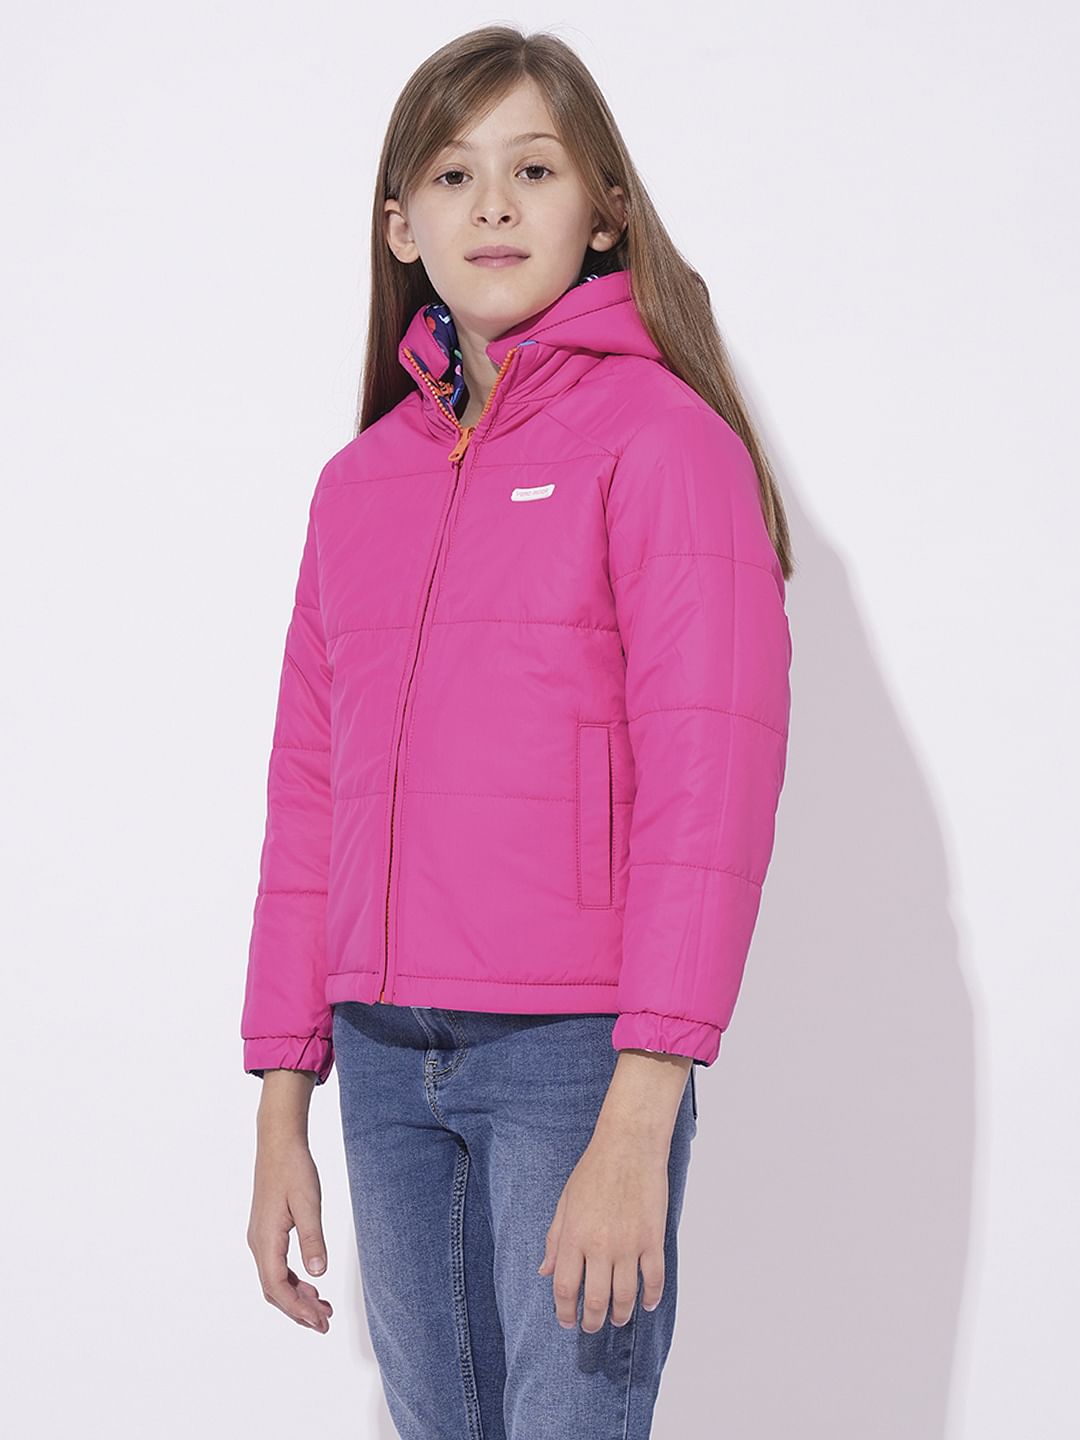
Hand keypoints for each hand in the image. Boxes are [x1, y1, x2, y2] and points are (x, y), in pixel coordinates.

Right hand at [247, 1129, 333, 1332]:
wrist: (278, 1143)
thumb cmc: (293, 1169)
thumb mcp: (308, 1204)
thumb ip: (313, 1239)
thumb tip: (318, 1274)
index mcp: (266, 1240)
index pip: (277, 1287)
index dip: (297, 1309)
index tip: (319, 1322)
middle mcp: (258, 1243)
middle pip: (274, 1290)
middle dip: (298, 1310)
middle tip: (325, 1322)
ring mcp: (260, 1238)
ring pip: (275, 1280)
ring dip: (296, 1297)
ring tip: (323, 1307)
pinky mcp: (267, 1231)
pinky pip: (276, 1266)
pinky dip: (293, 1281)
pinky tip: (311, 1284)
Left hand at [536, 1123, 669, 1331]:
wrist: (629, 1145)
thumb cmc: (594, 1169)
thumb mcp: (565, 1202)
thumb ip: (555, 1239)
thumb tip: (545, 1271)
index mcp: (574, 1236)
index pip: (565, 1288)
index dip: (565, 1311)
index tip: (567, 1321)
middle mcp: (600, 1245)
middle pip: (595, 1300)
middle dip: (593, 1321)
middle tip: (592, 1326)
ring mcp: (629, 1244)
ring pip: (625, 1296)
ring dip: (620, 1315)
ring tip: (617, 1319)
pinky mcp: (653, 1239)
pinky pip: (654, 1279)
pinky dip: (651, 1297)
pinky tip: (646, 1303)